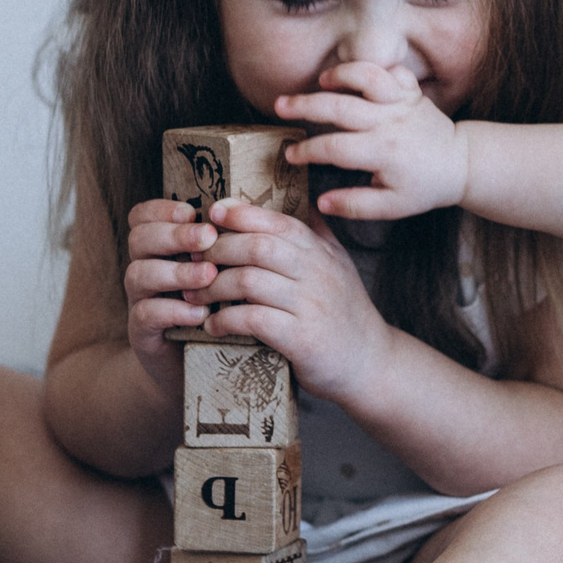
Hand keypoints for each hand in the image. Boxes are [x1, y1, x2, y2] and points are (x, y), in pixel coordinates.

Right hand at [120, 198, 221, 397]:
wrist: (202, 366)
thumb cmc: (220, 309)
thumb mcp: (223, 273)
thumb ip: (228, 245)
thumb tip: (254, 213)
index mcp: (161, 249)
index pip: (143, 216)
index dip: (161, 209)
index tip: (192, 212)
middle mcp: (145, 269)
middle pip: (139, 239)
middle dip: (174, 235)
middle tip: (208, 237)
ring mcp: (140, 300)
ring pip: (139, 274)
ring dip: (176, 271)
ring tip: (209, 275)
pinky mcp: (142, 333)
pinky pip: (146, 314)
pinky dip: (173, 310)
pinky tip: (200, 313)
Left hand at [188, 197, 397, 404]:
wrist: (370, 363)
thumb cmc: (344, 313)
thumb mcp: (338, 265)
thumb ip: (317, 235)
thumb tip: (298, 198)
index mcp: (321, 252)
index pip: (278, 222)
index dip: (243, 214)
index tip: (213, 212)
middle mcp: (318, 273)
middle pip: (258, 247)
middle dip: (218, 249)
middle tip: (192, 258)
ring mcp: (310, 305)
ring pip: (249, 281)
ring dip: (213, 286)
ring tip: (193, 295)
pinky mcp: (301, 339)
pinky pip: (253, 320)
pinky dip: (225, 320)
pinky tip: (212, 324)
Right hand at [276, 62, 467, 220]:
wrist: (459, 163)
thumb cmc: (423, 187)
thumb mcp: (390, 207)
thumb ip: (355, 205)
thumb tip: (321, 202)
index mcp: (383, 153)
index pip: (334, 148)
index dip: (307, 152)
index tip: (290, 155)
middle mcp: (390, 123)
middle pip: (340, 107)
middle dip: (305, 105)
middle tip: (279, 106)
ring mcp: (402, 102)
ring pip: (367, 77)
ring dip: (340, 75)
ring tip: (320, 81)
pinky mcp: (410, 91)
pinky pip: (389, 70)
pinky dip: (370, 69)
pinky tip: (352, 78)